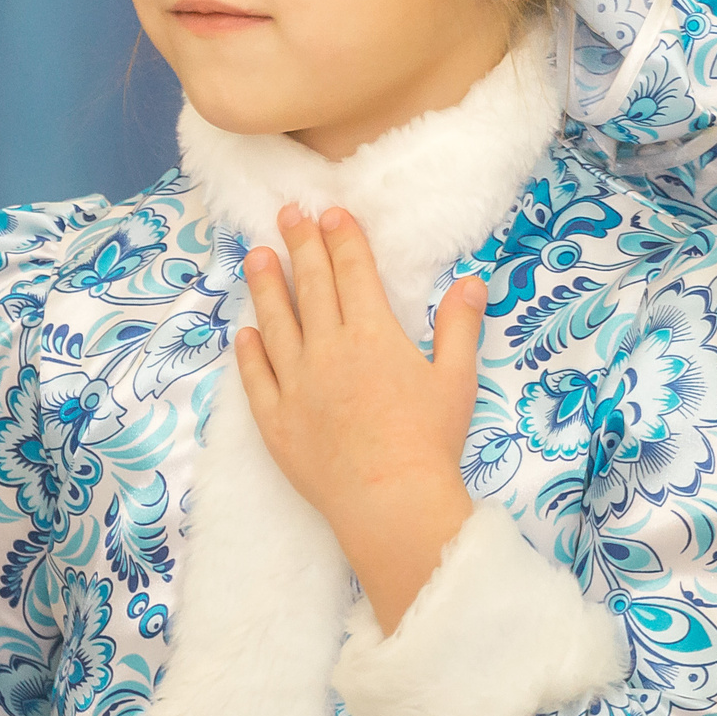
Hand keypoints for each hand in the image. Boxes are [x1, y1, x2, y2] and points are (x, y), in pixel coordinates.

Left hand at [237, 204, 486, 631]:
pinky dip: (250, 352)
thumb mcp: (457, 379)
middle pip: (311, 287)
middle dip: (300, 244)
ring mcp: (296, 384)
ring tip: (256, 254)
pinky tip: (245, 333)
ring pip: (276, 323)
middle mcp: (328, 350)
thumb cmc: (430, 442)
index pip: (353, 273)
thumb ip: (460, 326)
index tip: (330, 211)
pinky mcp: (276, 421)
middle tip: (287, 213)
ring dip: (266, 286)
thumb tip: (471, 280)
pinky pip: (257, 377)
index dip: (342, 239)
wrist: (391, 503)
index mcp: (372, 334)